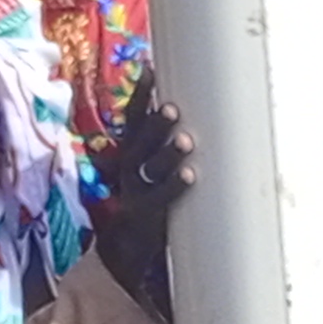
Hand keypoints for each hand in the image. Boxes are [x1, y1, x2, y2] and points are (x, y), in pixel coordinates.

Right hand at [90, 90, 196, 285]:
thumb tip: (198, 111)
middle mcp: (129, 171)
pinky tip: (190, 174)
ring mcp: (136, 193)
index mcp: (129, 155)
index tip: (151, 68)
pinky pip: (160, 198)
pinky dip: (174, 185)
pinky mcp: (147, 216)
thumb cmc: (148, 204)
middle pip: (139, 141)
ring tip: (186, 139)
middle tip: (172, 108)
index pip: (132, 120)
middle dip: (155, 124)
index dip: (140, 95)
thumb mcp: (150, 173)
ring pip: (148, 168)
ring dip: (166, 152)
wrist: (123, 255)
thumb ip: (164, 148)